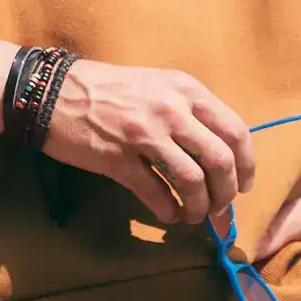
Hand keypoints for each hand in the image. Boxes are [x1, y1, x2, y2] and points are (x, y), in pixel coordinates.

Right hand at [43, 60, 254, 225]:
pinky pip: (157, 195)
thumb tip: (220, 156)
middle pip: (220, 162)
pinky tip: (168, 215)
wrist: (54, 92)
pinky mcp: (119, 159)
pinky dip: (169, 212)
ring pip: (193, 182)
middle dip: (226, 194)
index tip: (243, 186)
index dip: (247, 165)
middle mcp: (170, 109)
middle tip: (219, 209)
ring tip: (192, 215)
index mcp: (185, 90)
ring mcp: (144, 134)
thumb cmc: (110, 89)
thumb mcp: (157, 85)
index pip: (235, 131)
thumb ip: (189, 112)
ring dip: (199, 208)